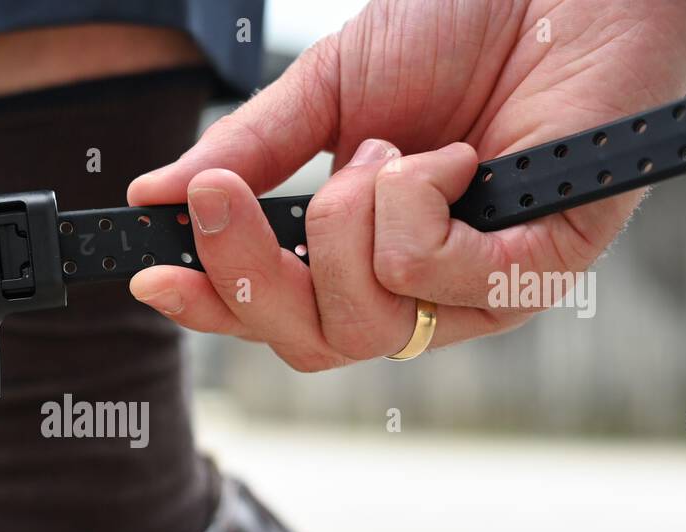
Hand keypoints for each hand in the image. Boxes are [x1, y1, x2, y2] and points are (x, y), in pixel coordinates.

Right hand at [126, 0, 685, 370]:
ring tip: (391, 149)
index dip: (212, 307)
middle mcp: (415, 290)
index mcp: (363, 254)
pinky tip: (454, 157)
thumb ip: (249, 151)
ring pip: (363, 322)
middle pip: (308, 345)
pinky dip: (416, 205)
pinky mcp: (532, 276)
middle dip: (255, 275)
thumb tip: (159, 197)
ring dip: (350, 222)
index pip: (276, 315)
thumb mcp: (328, 88)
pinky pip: (428, 278)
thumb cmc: (462, 29)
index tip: (153, 276)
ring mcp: (473, 293)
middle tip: (230, 196)